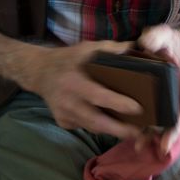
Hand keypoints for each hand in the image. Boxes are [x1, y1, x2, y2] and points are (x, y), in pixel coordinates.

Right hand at [24, 40, 143, 139]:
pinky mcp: (63, 122)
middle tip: (139, 132)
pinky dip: (99, 126)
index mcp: (74, 82)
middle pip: (96, 121)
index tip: (138, 108)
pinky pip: (85, 127)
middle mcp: (68, 102)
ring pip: (92, 127)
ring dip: (112, 130)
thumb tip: (133, 47)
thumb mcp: (85, 48)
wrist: (39, 72)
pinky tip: (112, 123)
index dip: (118, 104)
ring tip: (133, 130)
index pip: (99, 96)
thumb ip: (109, 48)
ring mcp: (64, 115)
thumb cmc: (67, 59)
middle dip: (119, 130)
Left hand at [135, 25, 179, 154]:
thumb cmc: (162, 40)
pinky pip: (151, 119)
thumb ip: (155, 37)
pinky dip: (144, 131)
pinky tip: (135, 142)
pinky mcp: (152, 102)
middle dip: (171, 134)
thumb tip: (146, 42)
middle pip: (177, 116)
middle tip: (162, 149)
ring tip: (141, 148)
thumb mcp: (160, 35)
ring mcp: (164, 99)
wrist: (158, 44)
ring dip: (155, 137)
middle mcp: (175, 91)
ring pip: (163, 122)